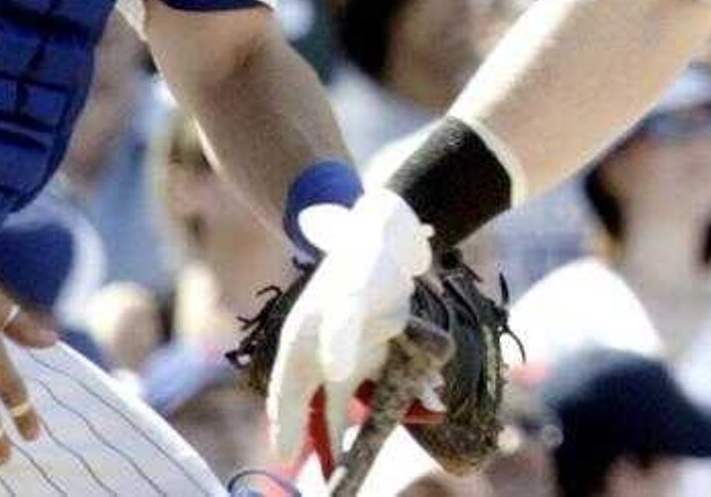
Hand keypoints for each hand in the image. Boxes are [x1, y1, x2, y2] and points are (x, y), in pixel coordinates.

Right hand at [267, 188, 433, 461]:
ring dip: (368, 422)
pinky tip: (424, 405)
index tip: (286, 458)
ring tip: (367, 458)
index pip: (288, 394)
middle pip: (320, 407)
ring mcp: (351, 353)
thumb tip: (336, 372)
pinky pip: (385, 382)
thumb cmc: (362, 263)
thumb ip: (343, 332)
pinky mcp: (377, 349)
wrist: (390, 237)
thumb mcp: (352, 295)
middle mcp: (323, 353)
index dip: (286, 427)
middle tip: (334, 475)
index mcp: (302, 342)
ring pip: (357, 399)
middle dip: (327, 440)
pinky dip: (401, 396)